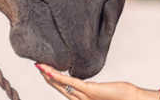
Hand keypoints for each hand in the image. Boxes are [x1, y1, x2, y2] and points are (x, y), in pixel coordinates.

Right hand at [35, 63, 153, 99]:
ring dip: (49, 75)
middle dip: (47, 76)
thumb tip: (86, 83)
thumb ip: (91, 88)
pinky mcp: (89, 91)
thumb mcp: (102, 89)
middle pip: (59, 87)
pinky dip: (58, 77)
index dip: (52, 78)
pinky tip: (49, 71)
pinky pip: (70, 83)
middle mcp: (80, 99)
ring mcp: (84, 96)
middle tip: (37, 64)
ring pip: (61, 85)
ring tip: (39, 65)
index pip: (63, 87)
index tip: (44, 67)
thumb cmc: (122, 95)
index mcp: (83, 98)